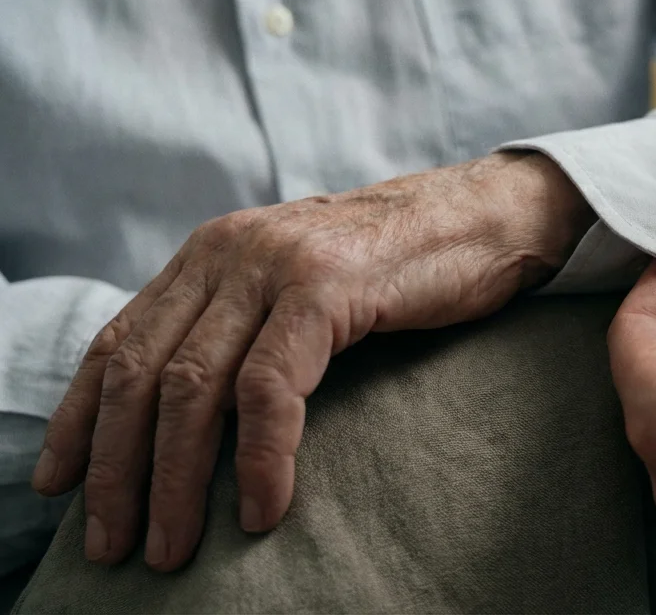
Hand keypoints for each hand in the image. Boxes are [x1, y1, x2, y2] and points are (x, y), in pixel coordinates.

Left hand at [32, 152, 593, 570]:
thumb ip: (245, 325)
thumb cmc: (403, 268)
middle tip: (111, 545)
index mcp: (214, 254)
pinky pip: (269, 388)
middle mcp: (229, 252)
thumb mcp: (301, 288)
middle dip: (118, 470)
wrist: (487, 217)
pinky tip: (262, 507)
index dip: (80, 420)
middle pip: (142, 373)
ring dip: (176, 479)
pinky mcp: (325, 287)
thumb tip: (193, 413)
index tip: (60, 486)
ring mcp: (275, 265)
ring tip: (172, 546)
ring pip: (192, 387)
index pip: (119, 341)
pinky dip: (260, 457)